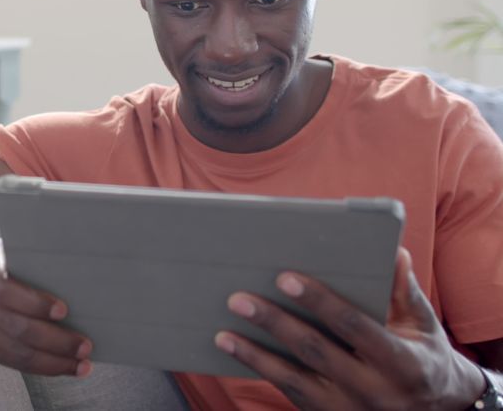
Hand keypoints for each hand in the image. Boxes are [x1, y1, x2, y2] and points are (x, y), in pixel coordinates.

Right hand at [0, 238, 92, 376]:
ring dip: (51, 361)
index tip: (64, 310)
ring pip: (13, 350)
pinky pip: (9, 361)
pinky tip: (62, 367)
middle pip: (13, 325)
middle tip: (84, 346)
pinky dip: (39, 367)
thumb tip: (83, 280)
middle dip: (54, 340)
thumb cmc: (4, 260)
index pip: (3, 287)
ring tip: (80, 364)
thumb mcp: (16, 248)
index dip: (34, 302)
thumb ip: (37, 260)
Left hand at [216, 247, 484, 409]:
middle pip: (316, 352)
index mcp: (402, 362)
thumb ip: (404, 290)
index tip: (284, 278)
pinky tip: (237, 355)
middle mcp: (374, 390)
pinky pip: (291, 394)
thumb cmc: (423, 355)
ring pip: (295, 381)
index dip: (319, 301)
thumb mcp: (423, 325)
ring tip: (223, 334)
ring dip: (256, 356)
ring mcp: (349, 409)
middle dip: (275, 323)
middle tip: (237, 299)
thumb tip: (394, 252)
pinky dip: (262, 373)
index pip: (354, 326)